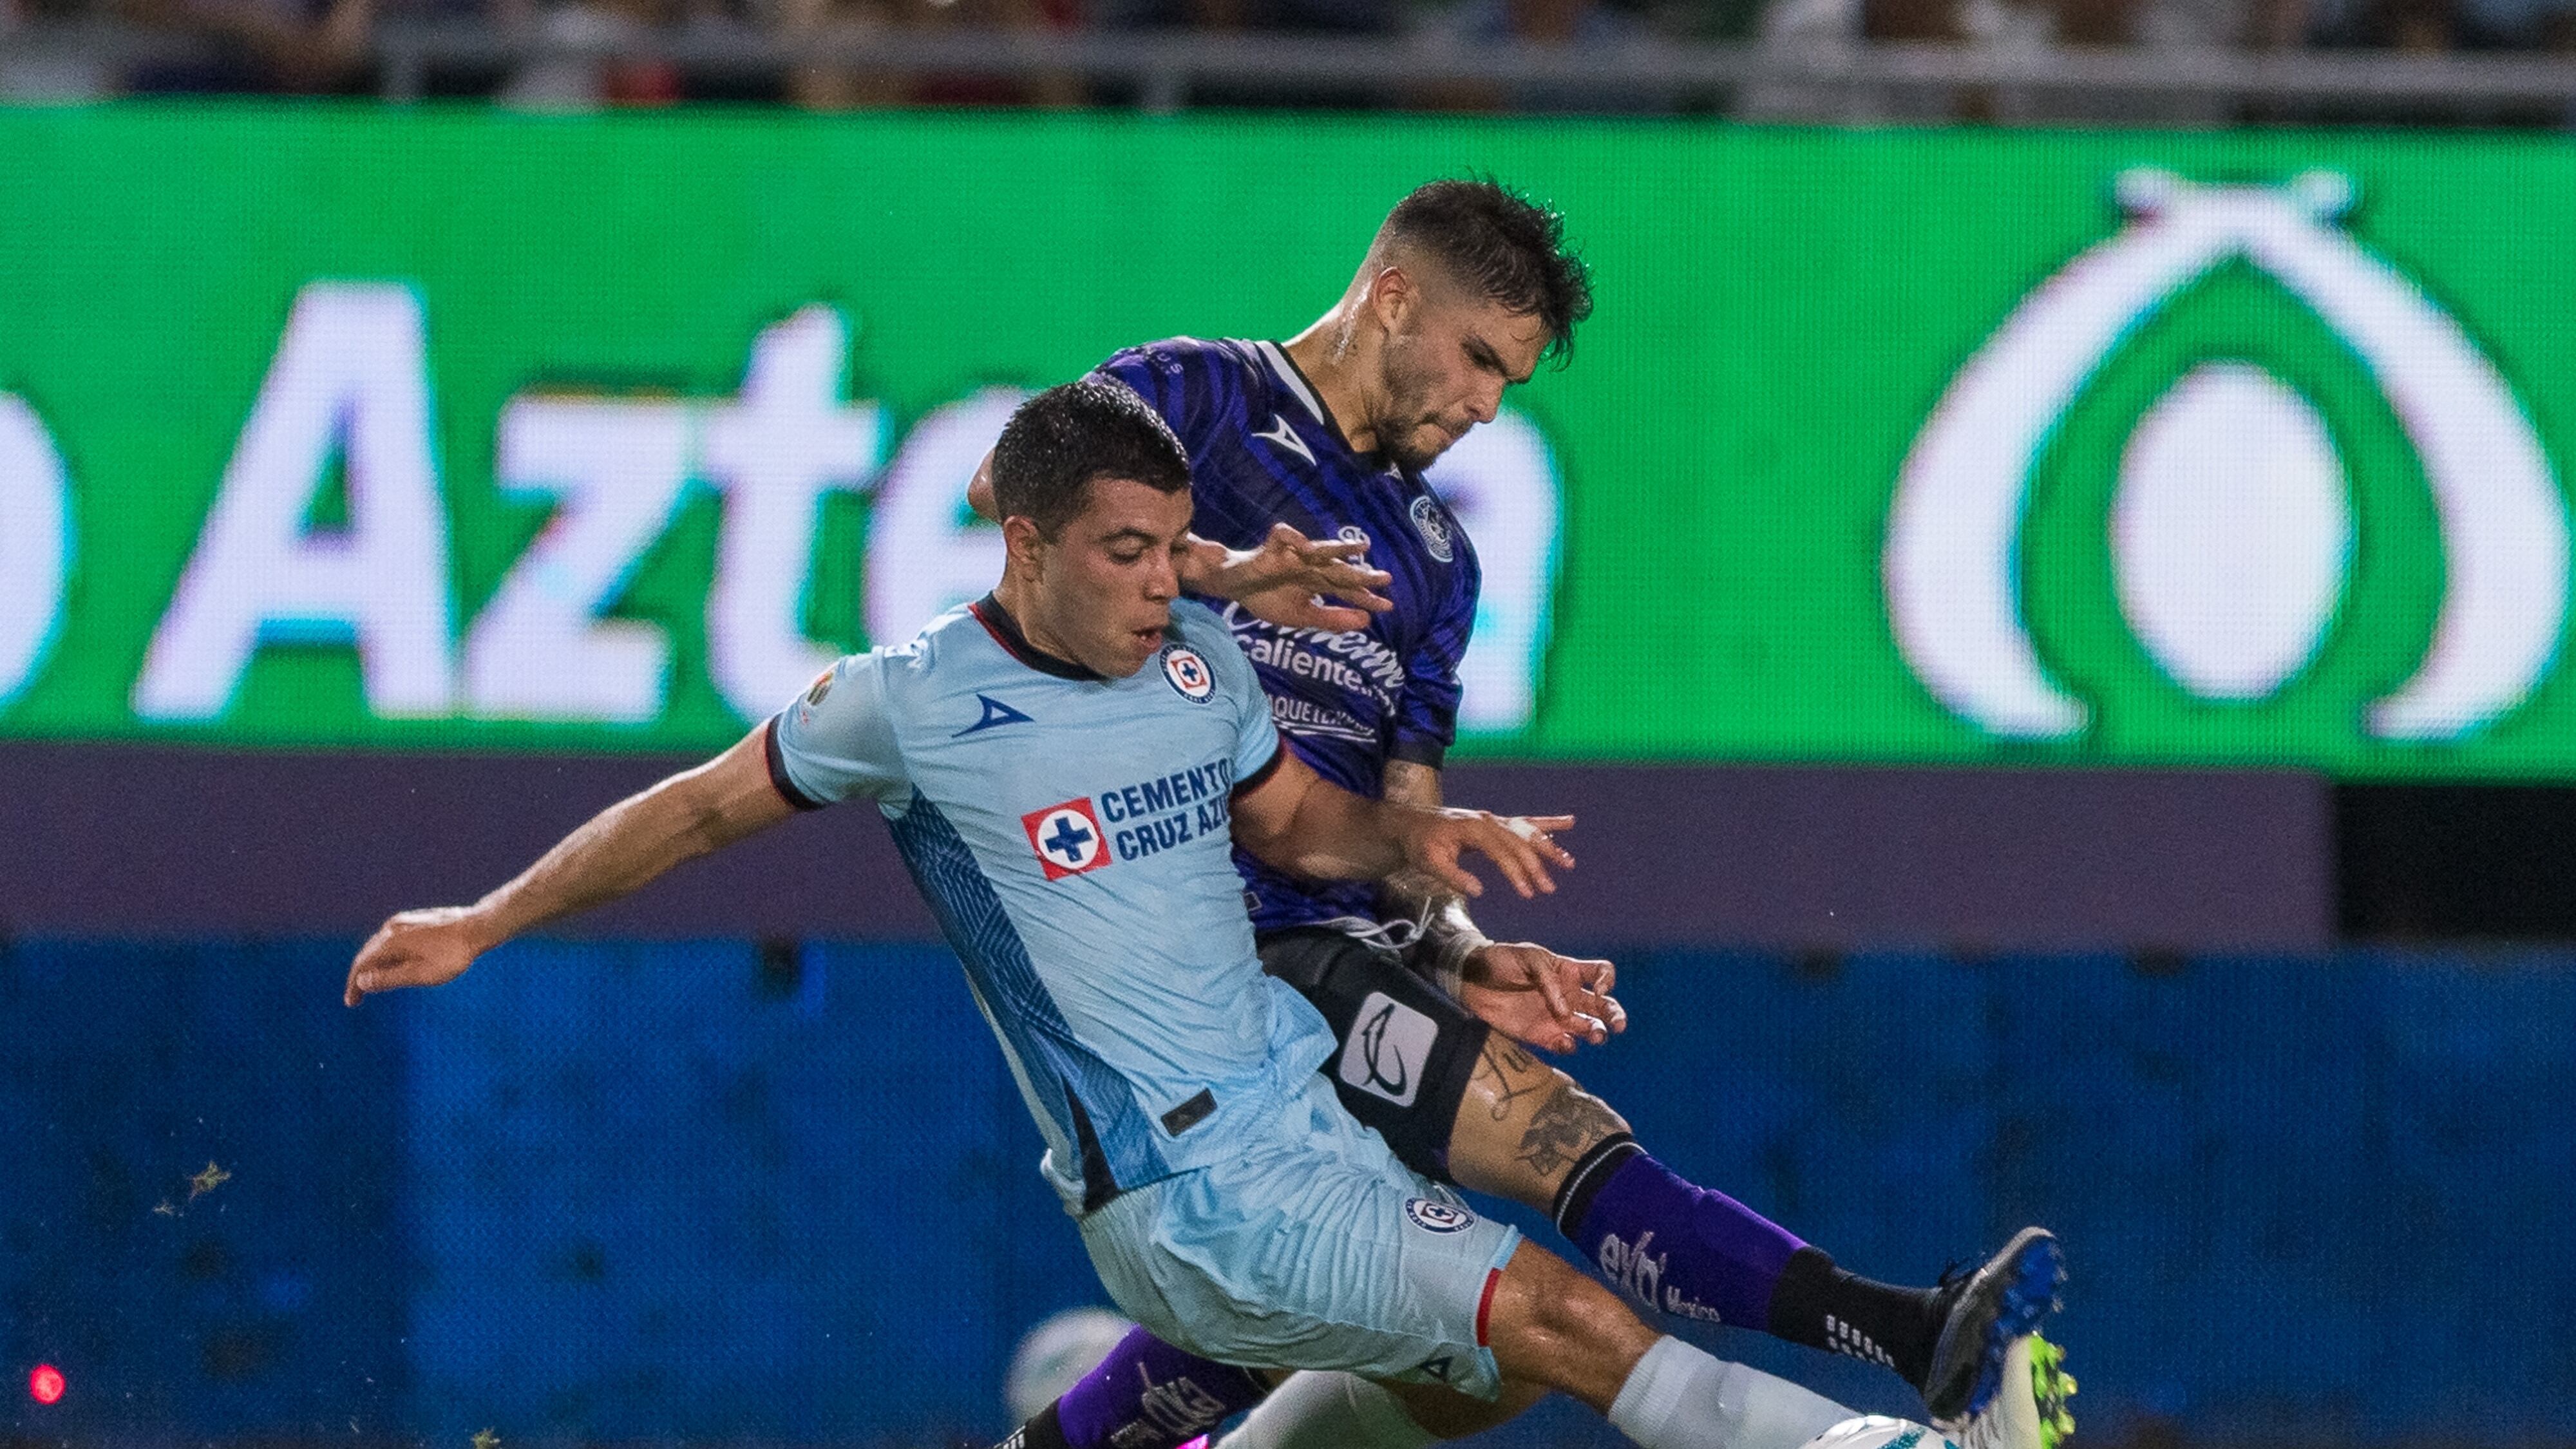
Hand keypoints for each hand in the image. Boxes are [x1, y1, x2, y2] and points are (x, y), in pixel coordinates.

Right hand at [343, 905, 490, 1005]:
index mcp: (391, 941)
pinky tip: (392, 965)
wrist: (478, 927)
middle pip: (367, 954)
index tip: (351, 1002)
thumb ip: (390, 979)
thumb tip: (361, 981)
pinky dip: (385, 955)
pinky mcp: (414, 921)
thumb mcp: (422, 974)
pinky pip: (391, 940)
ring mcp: (403, 921)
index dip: (354, 985)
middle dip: (360, 976)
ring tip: (372, 984)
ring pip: (379, 946)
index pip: (362, 964)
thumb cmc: (453, 955)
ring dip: (372, 965)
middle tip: (357, 997)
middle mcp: (392, 928)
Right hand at [1184, 523, 1393, 632]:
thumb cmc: (1267, 598)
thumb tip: (1366, 621)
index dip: (1366, 597)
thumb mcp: (1301, 616)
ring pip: (1320, 549)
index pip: (1346, 590)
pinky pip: (1284, 537)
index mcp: (1317, 583)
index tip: (1388, 606)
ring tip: (1362, 547)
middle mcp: (1310, 567)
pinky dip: (1295, 538)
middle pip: (1339, 570)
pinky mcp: (1271, 549)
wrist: (1233, 586)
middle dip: (1361, 574)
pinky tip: (1307, 546)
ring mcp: (1292, 556)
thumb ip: (1331, 618)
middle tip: (1386, 578)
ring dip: (1341, 547)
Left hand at [1397, 811, 1573, 901]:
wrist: (1412, 824)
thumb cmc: (1421, 844)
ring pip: (1528, 832)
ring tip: (1568, 863)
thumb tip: (1479, 891)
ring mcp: (1494, 820)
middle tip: (1549, 888)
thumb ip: (1454, 877)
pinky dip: (1548, 823)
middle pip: (1518, 842)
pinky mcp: (1497, 822)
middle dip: (1536, 866)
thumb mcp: (1429, 863)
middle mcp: (1487, 820)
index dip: (1515, 872)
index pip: (1500, 852)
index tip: (1527, 892)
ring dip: (1549, 847)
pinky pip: (1526, 822)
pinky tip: (1569, 822)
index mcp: (1472, 829)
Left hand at [1460, 942, 1624, 1054]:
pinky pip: (1564, 1045)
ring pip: (1588, 1028)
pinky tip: (1565, 1043)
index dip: (1607, 980)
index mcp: (1568, 971)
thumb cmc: (1502, 961)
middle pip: (1603, 1005)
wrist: (1472, 979)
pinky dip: (1569, 1047)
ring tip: (1595, 1035)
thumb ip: (1548, 980)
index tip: (1599, 988)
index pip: (1601, 972)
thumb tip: (1565, 1012)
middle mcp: (1569, 995)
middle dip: (1615, 1015)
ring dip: (1597, 1033)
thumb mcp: (1527, 957)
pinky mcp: (1542, 1035)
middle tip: (1617, 1024)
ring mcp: (1557, 1017)